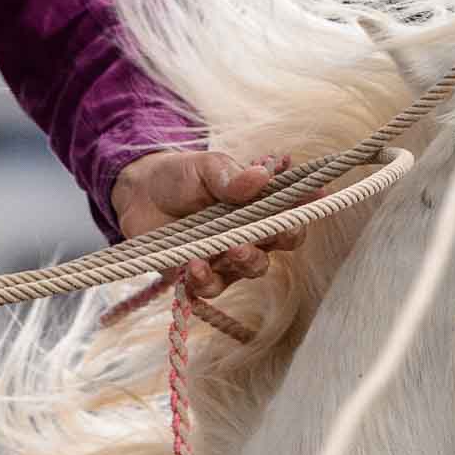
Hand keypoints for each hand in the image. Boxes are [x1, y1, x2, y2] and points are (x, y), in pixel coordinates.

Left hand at [111, 150, 303, 298]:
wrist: (138, 193)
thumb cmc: (181, 176)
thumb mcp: (206, 167)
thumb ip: (231, 175)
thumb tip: (262, 175)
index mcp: (258, 205)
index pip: (292, 210)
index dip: (307, 206)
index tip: (317, 196)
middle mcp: (249, 234)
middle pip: (280, 243)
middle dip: (281, 237)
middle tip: (271, 229)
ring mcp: (225, 257)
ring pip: (252, 268)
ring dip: (247, 260)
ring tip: (232, 247)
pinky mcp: (199, 275)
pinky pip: (211, 287)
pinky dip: (206, 279)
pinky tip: (195, 265)